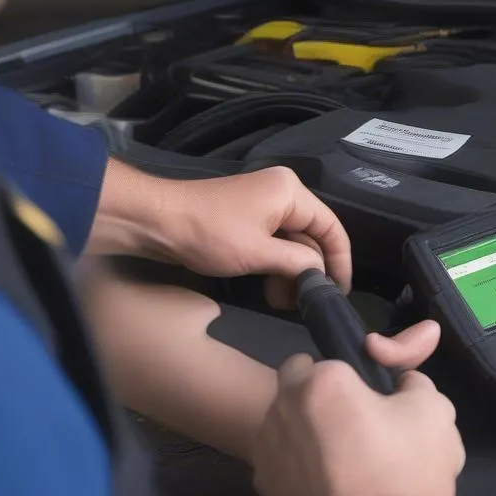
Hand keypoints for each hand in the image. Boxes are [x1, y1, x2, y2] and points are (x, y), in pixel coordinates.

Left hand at [92, 161, 352, 306]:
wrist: (155, 221)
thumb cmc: (209, 234)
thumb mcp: (258, 254)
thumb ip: (297, 262)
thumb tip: (320, 274)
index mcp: (291, 192)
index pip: (331, 227)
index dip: (340, 261)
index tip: (339, 292)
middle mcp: (283, 192)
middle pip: (312, 235)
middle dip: (308, 271)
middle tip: (301, 303)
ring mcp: (264, 203)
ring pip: (292, 242)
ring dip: (290, 272)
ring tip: (279, 300)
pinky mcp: (247, 216)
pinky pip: (274, 241)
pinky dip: (274, 264)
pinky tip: (268, 287)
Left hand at [252, 320, 466, 495]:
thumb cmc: (409, 475)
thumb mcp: (433, 411)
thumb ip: (413, 380)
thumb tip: (403, 380)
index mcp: (319, 383)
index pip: (327, 359)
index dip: (354, 376)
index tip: (374, 396)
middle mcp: (280, 414)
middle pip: (295, 389)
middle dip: (320, 396)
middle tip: (358, 422)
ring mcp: (266, 461)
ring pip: (284, 429)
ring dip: (306, 433)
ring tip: (347, 460)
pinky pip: (283, 470)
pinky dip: (301, 473)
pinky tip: (334, 492)